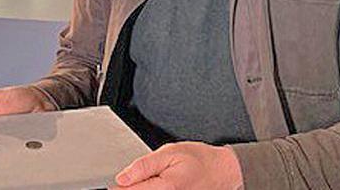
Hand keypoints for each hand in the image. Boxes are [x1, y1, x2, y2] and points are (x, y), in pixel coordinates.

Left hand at [111, 142, 242, 189]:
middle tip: (138, 177)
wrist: (221, 172)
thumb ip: (144, 166)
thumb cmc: (199, 160)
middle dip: (132, 187)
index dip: (120, 186)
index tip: (117, 181)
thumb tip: (122, 179)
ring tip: (150, 180)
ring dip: (142, 188)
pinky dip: (150, 189)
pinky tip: (155, 185)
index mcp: (165, 188)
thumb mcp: (170, 152)